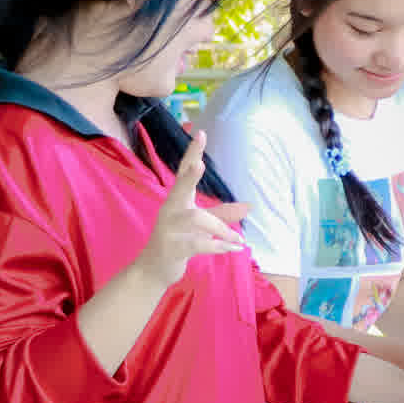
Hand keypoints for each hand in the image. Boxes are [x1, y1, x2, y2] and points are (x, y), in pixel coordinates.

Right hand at [130, 131, 247, 288]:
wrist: (154, 270)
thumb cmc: (179, 241)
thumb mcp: (202, 226)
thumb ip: (224, 215)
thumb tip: (249, 206)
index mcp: (177, 200)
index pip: (183, 171)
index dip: (192, 153)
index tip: (200, 132)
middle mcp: (170, 209)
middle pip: (180, 188)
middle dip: (190, 176)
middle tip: (200, 163)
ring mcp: (168, 228)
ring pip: (196, 218)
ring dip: (222, 229)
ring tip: (239, 240)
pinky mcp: (171, 247)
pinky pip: (198, 243)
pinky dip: (219, 246)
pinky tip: (233, 249)